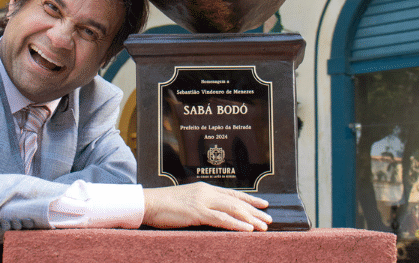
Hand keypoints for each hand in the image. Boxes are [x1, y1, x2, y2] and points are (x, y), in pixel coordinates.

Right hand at [142, 182, 271, 230]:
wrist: (148, 203)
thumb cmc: (164, 205)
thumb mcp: (186, 201)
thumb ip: (201, 205)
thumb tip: (214, 214)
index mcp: (205, 189)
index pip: (233, 194)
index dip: (250, 200)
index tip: (264, 204)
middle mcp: (206, 192)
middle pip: (237, 202)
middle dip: (255, 212)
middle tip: (270, 219)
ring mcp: (202, 201)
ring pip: (233, 209)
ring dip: (250, 219)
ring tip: (264, 227)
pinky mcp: (197, 212)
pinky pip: (221, 219)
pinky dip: (236, 224)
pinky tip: (247, 230)